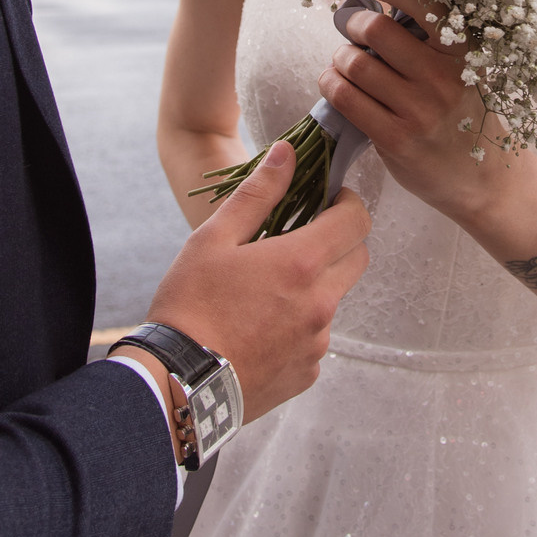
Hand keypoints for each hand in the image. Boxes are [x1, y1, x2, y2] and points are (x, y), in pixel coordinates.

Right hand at [139, 141, 370, 422]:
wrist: (178, 383)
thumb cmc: (190, 305)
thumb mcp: (213, 239)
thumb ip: (258, 194)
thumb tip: (288, 153)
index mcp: (302, 263)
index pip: (357, 220)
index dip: (347, 203)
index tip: (328, 201)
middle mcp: (321, 303)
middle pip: (358, 258)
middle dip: (339, 241)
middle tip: (300, 239)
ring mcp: (317, 343)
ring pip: (335, 300)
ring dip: (316, 286)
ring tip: (267, 290)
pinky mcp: (307, 374)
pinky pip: (316, 339)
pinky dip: (299, 326)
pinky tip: (261, 328)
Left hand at [317, 0, 491, 220]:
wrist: (482, 180)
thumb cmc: (464, 117)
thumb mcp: (462, 71)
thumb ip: (430, 41)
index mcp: (462, 53)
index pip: (424, 1)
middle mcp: (442, 78)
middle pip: (377, 30)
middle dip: (354, 24)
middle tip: (352, 30)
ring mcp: (418, 111)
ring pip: (355, 64)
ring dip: (339, 58)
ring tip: (344, 63)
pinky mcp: (395, 139)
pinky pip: (346, 98)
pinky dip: (331, 83)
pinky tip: (336, 84)